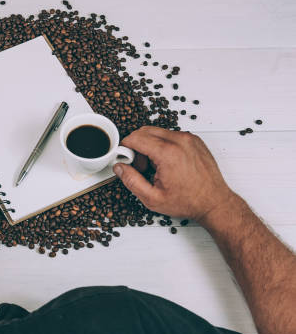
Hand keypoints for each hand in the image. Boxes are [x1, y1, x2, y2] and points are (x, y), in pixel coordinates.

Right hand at [113, 126, 234, 220]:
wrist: (214, 202)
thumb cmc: (189, 201)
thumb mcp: (153, 198)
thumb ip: (131, 180)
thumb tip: (119, 167)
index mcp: (168, 153)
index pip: (136, 138)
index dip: (125, 148)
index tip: (125, 159)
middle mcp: (180, 141)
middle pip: (145, 131)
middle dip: (136, 146)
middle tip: (140, 166)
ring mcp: (189, 139)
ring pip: (157, 132)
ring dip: (149, 145)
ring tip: (155, 167)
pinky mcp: (194, 140)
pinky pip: (170, 135)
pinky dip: (163, 145)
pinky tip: (166, 163)